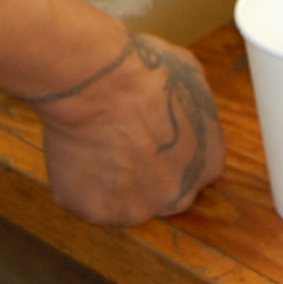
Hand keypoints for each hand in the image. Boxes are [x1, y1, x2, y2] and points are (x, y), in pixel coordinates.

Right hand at [32, 32, 223, 225]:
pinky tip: (74, 150)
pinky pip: (85, 200)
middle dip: (141, 173)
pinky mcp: (98, 212)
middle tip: (116, 141)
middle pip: (159, 192)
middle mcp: (178, 194)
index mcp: (208, 163)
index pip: (190, 169)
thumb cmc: (142, 71)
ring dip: (107, 180)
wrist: (98, 81)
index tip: (145, 136)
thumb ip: (191, 108)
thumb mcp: (189, 77)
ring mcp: (138, 209)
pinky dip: (77, 181)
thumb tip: (178, 108)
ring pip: (120, 201)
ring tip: (91, 141)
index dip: (165, 152)